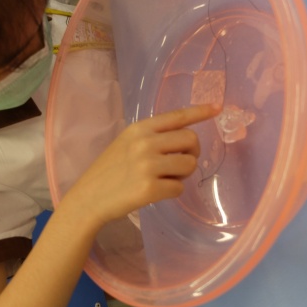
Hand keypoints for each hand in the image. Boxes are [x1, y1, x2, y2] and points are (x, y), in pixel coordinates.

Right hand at [67, 104, 220, 226]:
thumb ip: (152, 136)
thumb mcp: (126, 143)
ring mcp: (147, 165)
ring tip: (165, 178)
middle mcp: (145, 143)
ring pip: (189, 164)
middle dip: (192, 152)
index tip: (218, 108)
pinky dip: (172, 191)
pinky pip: (179, 187)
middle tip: (180, 163)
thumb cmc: (110, 171)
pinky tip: (156, 192)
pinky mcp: (150, 188)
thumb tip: (187, 138)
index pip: (176, 116)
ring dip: (183, 174)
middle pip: (190, 139)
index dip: (200, 111)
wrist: (88, 198)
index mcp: (139, 129)